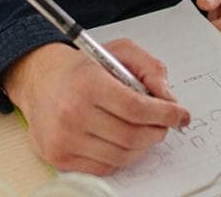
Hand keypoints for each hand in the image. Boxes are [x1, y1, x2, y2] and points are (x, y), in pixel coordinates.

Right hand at [3, 40, 189, 175]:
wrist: (40, 79)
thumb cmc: (83, 67)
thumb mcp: (121, 52)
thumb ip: (150, 69)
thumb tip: (169, 99)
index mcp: (88, 83)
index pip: (137, 108)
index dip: (165, 114)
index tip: (180, 115)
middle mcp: (72, 113)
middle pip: (131, 135)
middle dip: (158, 132)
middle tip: (166, 124)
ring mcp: (63, 139)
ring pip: (120, 156)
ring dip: (143, 146)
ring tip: (147, 132)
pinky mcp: (58, 157)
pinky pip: (103, 168)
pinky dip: (122, 158)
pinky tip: (125, 142)